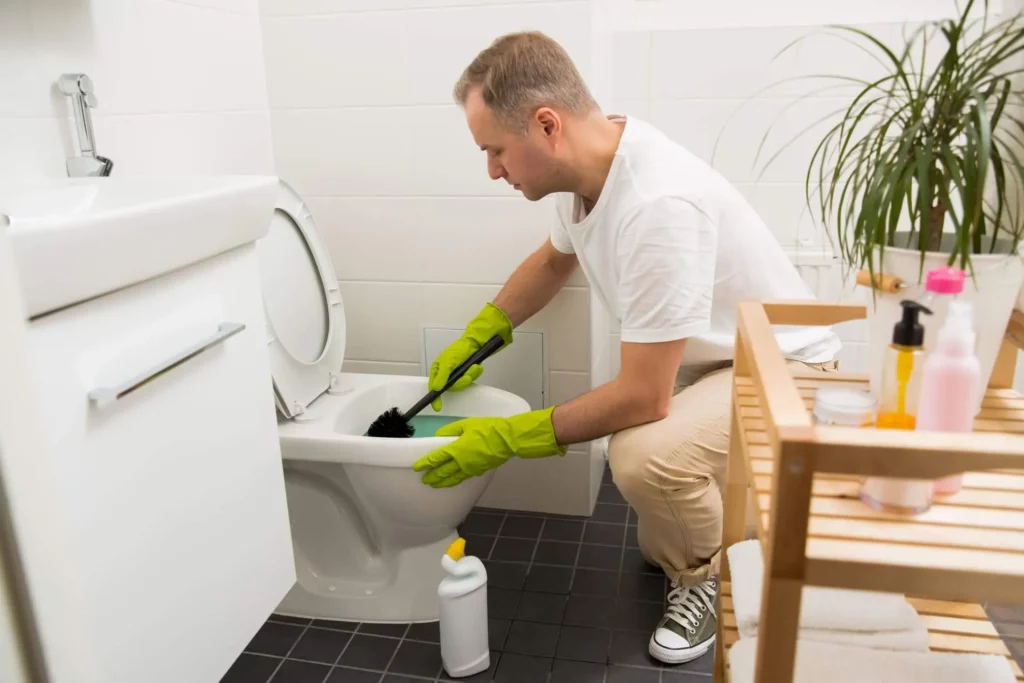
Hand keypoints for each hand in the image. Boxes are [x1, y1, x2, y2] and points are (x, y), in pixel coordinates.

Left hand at [412, 407, 566, 487]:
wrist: (508, 440)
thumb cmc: (488, 429)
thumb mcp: (466, 424)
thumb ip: (451, 431)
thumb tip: (439, 436)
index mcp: (456, 450)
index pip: (436, 459)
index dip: (425, 463)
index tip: (417, 467)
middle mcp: (461, 463)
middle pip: (442, 473)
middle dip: (432, 477)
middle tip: (424, 480)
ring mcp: (470, 469)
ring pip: (453, 479)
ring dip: (442, 483)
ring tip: (435, 485)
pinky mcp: (479, 471)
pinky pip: (463, 478)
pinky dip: (455, 480)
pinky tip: (453, 480)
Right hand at [429, 302, 512, 410]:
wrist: (477, 342)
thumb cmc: (459, 349)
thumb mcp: (448, 361)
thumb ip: (442, 376)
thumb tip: (436, 389)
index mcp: (438, 369)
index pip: (434, 386)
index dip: (435, 397)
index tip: (438, 407)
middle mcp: (446, 373)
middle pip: (451, 387)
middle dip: (461, 382)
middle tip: (468, 376)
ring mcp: (457, 373)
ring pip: (462, 384)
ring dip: (470, 376)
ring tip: (475, 367)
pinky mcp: (467, 373)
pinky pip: (470, 379)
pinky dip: (475, 374)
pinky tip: (478, 367)